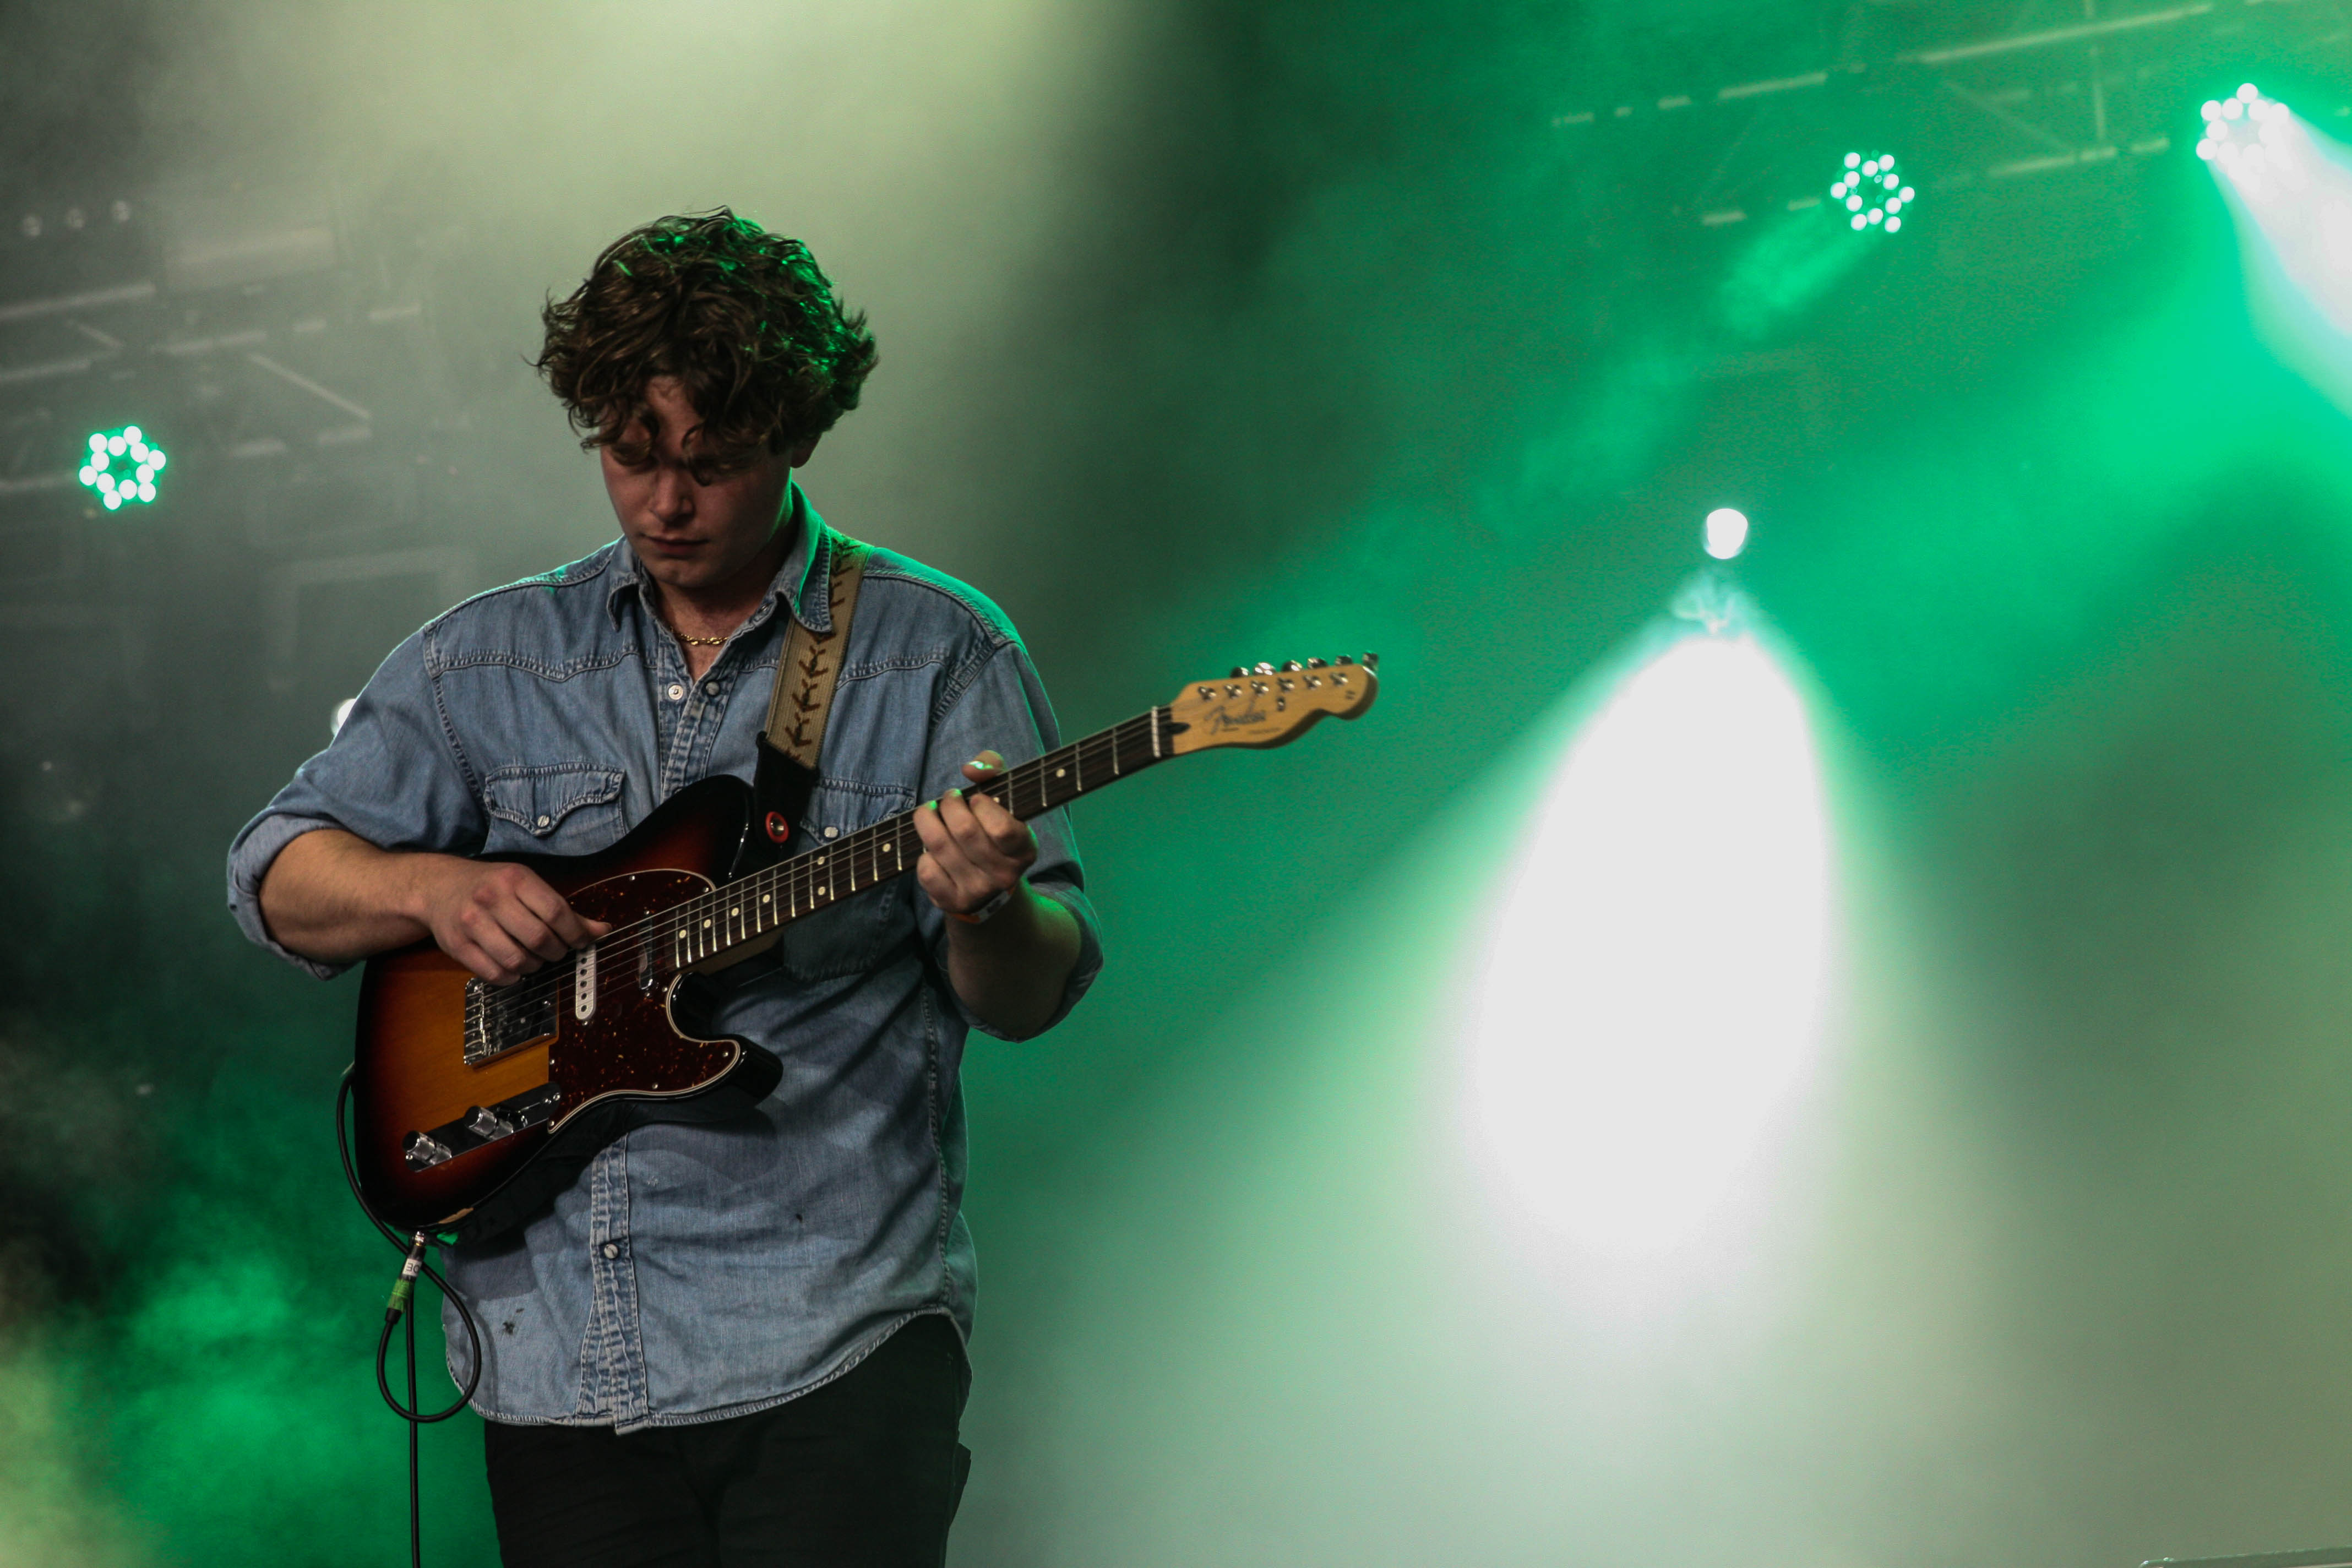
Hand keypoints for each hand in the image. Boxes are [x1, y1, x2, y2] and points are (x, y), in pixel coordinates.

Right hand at [410, 857, 610, 984]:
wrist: (438, 887)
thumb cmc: (491, 887)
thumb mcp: (526, 886)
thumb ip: (563, 910)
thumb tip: (602, 931)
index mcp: (515, 879)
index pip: (556, 911)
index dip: (576, 933)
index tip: (580, 942)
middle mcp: (491, 898)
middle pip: (539, 938)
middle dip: (556, 952)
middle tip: (557, 951)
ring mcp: (471, 922)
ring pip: (517, 960)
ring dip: (534, 966)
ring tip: (535, 959)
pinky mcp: (457, 946)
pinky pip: (494, 974)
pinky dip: (512, 977)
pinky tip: (514, 968)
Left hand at [912, 751, 1037, 919]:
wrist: (989, 890)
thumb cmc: (993, 830)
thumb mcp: (1004, 798)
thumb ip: (993, 769)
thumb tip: (971, 769)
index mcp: (1023, 850)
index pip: (1002, 828)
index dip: (983, 806)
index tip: (976, 798)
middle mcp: (1004, 875)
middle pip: (965, 831)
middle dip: (949, 805)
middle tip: (948, 799)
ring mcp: (977, 891)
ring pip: (940, 847)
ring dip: (927, 822)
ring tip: (929, 813)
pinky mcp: (951, 902)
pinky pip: (927, 871)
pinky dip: (923, 854)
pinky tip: (931, 849)